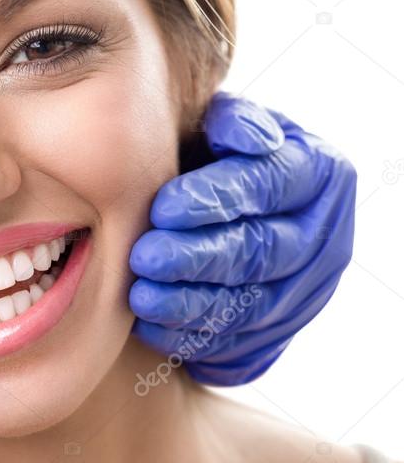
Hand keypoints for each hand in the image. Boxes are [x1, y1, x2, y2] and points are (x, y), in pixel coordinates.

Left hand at [128, 92, 356, 385]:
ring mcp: (304, 289)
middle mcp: (320, 235)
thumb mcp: (228, 127)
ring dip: (191, 304)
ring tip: (141, 298)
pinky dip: (192, 337)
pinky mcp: (278, 329)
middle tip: (145, 257)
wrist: (234, 210)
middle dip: (198, 258)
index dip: (217, 198)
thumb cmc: (218, 158)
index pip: (270, 185)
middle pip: (261, 251)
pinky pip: (238, 341)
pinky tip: (151, 327)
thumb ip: (231, 121)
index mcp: (317, 174)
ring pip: (249, 303)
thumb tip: (242, 136)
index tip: (162, 208)